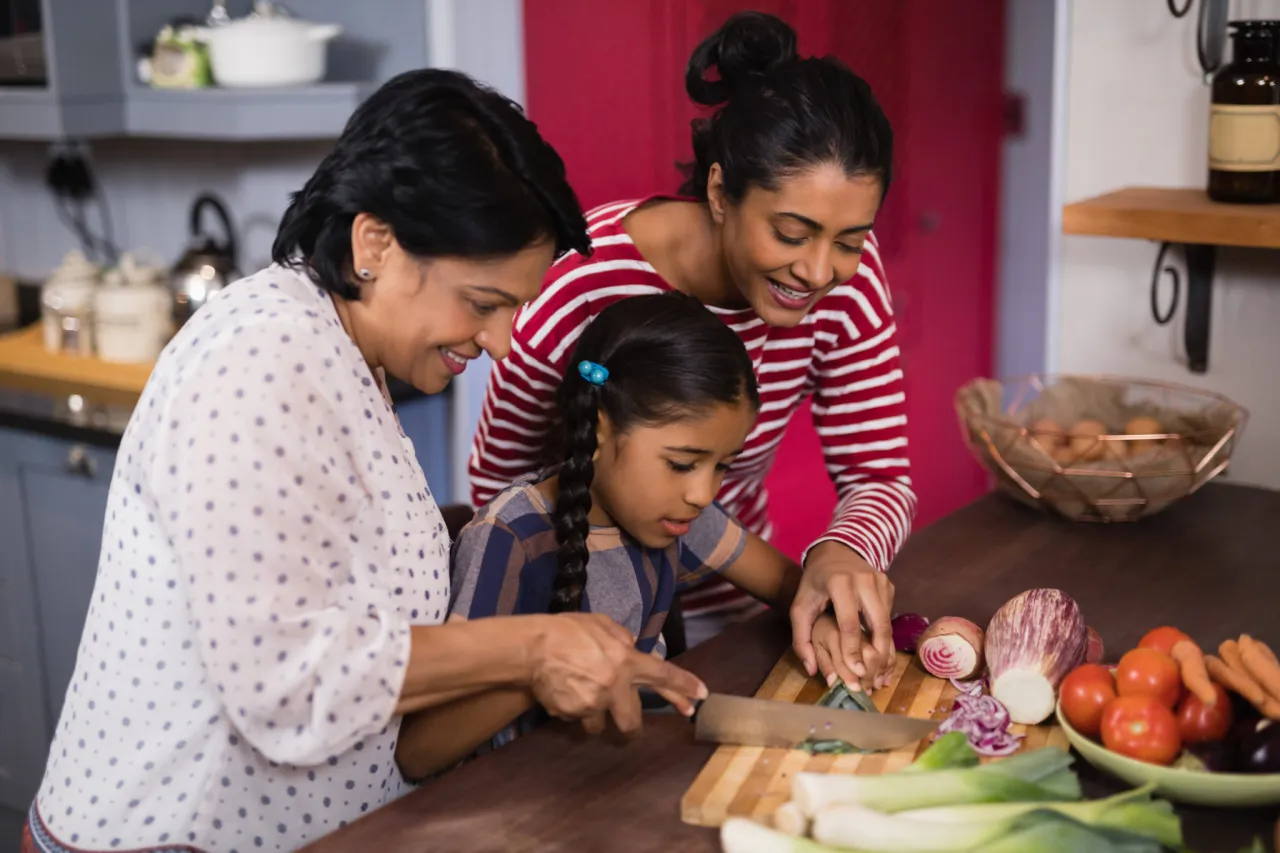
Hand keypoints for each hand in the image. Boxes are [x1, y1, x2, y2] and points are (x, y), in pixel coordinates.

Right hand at [526, 612, 707, 734]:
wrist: (531, 647)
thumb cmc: (566, 631)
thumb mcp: (600, 624)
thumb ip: (621, 638)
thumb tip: (632, 648)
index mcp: (625, 660)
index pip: (663, 675)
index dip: (684, 686)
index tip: (701, 697)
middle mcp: (614, 686)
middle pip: (632, 722)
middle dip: (629, 726)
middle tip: (624, 723)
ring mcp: (593, 704)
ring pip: (600, 725)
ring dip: (594, 717)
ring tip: (578, 696)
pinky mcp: (573, 714)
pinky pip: (577, 719)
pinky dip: (572, 710)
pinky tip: (562, 692)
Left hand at [791, 541, 894, 688]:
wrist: (834, 552)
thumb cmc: (815, 583)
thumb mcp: (800, 607)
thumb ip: (801, 638)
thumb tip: (812, 670)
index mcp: (839, 584)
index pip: (849, 623)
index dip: (853, 650)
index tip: (857, 672)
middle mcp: (864, 581)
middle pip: (878, 625)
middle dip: (878, 654)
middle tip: (874, 678)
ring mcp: (881, 581)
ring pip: (887, 623)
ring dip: (885, 649)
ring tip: (879, 672)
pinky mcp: (889, 586)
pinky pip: (889, 616)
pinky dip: (886, 636)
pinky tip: (880, 652)